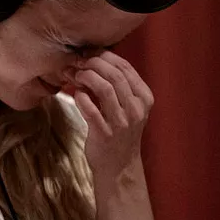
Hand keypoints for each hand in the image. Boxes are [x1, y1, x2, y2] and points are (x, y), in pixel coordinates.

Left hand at [66, 51, 155, 196]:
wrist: (119, 167)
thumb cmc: (121, 133)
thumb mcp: (129, 107)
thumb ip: (118, 86)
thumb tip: (94, 60)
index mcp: (144, 98)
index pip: (126, 67)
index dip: (105, 56)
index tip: (89, 52)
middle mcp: (136, 108)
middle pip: (115, 75)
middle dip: (93, 63)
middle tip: (78, 61)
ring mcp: (122, 122)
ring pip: (104, 88)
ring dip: (86, 77)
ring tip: (75, 75)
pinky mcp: (105, 134)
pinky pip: (90, 110)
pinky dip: (81, 98)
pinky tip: (75, 94)